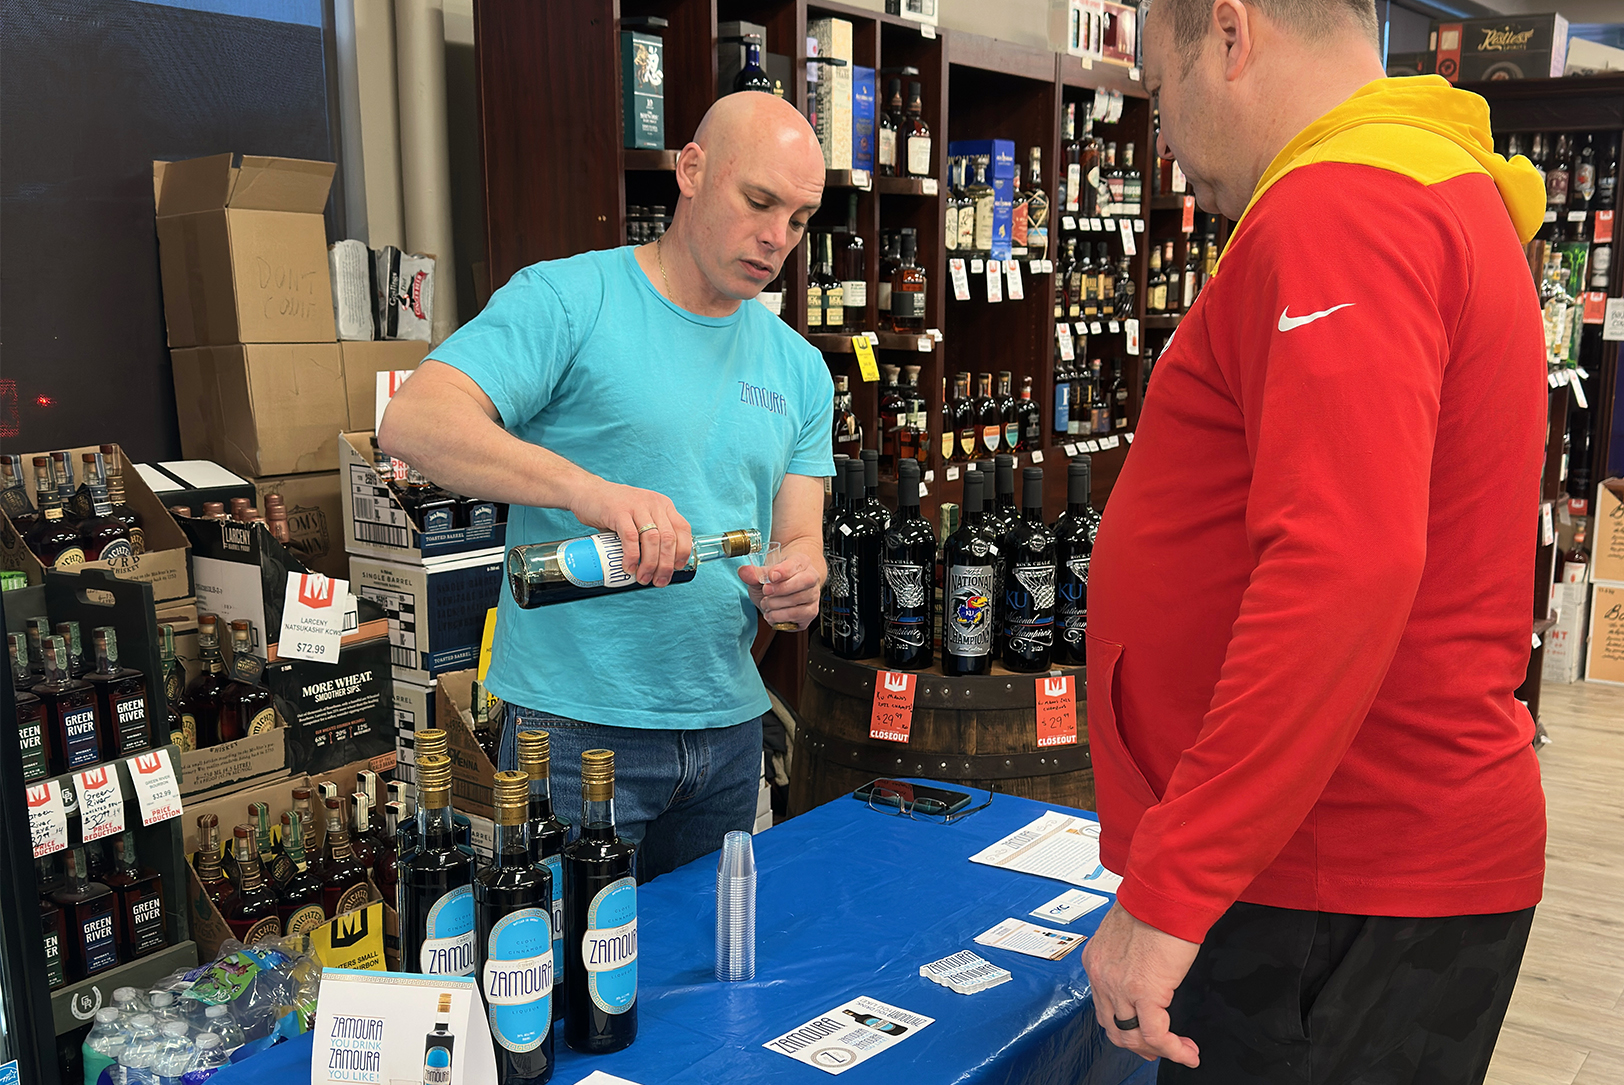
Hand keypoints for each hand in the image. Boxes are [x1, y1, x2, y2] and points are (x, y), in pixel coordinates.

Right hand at [566, 479, 692, 586]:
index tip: (677, 568)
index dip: (683, 551)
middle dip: (666, 565)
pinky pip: (631, 538)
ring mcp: (636, 506)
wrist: (586, 492)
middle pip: (669, 538)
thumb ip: (649, 535)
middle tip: (658, 581)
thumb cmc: (613, 510)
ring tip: (643, 578)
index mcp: (663, 505)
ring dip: (650, 564)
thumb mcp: (638, 517)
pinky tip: (629, 567)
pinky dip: (632, 556)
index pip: (683, 529)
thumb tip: (656, 567)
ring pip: (652, 539)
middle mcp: (653, 504)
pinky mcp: (618, 511)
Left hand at [738, 551, 819, 629]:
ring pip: (800, 600)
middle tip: (765, 592)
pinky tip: (772, 614)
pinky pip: (799, 615)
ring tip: (766, 604)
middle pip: (804, 582)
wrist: (786, 590)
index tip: (771, 576)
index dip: (784, 570)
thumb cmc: (776, 580)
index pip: (797, 563)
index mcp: (801, 561)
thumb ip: (754, 573)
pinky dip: (781, 616)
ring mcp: (813, 595)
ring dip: (778, 604)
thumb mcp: (763, 574)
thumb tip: (744, 571)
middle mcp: (811, 577)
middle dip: (781, 589)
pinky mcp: (811, 612)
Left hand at [1080, 903, 1201, 1067]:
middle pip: (1114, 1027)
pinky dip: (1173, 1049)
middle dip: (1139, 1044)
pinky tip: (1187, 1052)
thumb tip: (1142, 971)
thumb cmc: (1153, 905)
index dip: (1124, 1026)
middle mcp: (1102, 976)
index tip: (1142, 1033)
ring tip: (1180, 1049)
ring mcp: (1120, 986)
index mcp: (1096, 961)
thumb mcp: (1128, 933)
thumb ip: (1127, 956)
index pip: (1103, 1007)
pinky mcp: (1144, 992)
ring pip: (1133, 1036)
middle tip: (1159, 1050)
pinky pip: (1156, 1035)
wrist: (1165, 894)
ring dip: (1158, 1049)